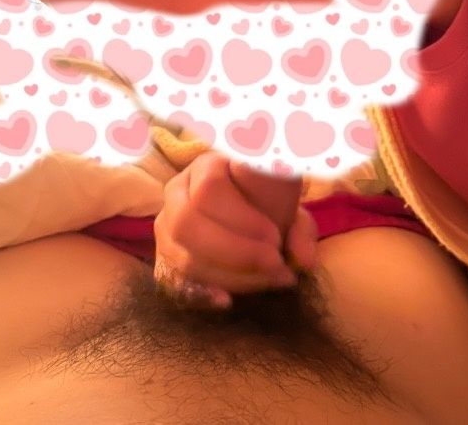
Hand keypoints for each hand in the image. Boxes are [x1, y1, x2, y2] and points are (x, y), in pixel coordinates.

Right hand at [154, 150, 318, 307]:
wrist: (249, 220)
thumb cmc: (267, 206)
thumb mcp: (290, 210)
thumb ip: (300, 230)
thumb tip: (304, 260)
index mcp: (207, 166)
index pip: (210, 189)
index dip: (242, 218)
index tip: (276, 238)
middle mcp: (178, 190)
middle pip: (187, 222)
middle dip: (233, 251)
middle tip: (273, 263)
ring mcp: (165, 224)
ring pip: (181, 254)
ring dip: (227, 274)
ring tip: (267, 280)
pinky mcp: (163, 256)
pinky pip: (170, 279)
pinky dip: (200, 293)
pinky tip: (227, 300)